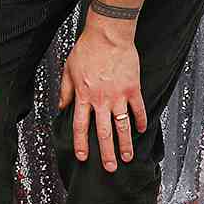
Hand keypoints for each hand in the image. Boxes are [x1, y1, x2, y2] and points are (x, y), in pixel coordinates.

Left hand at [58, 18, 146, 170]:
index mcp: (83, 96)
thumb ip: (66, 90)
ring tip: (128, 157)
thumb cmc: (87, 50)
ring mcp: (118, 95)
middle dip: (106, 153)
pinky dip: (141, 121)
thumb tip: (62, 107)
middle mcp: (100, 100)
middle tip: (110, 168)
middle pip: (103, 132)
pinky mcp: (133, 88)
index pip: (80, 126)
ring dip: (125, 144)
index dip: (81, 143)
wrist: (108, 35)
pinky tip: (142, 131)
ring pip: (122, 126)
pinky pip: (138, 110)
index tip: (83, 157)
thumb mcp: (69, 69)